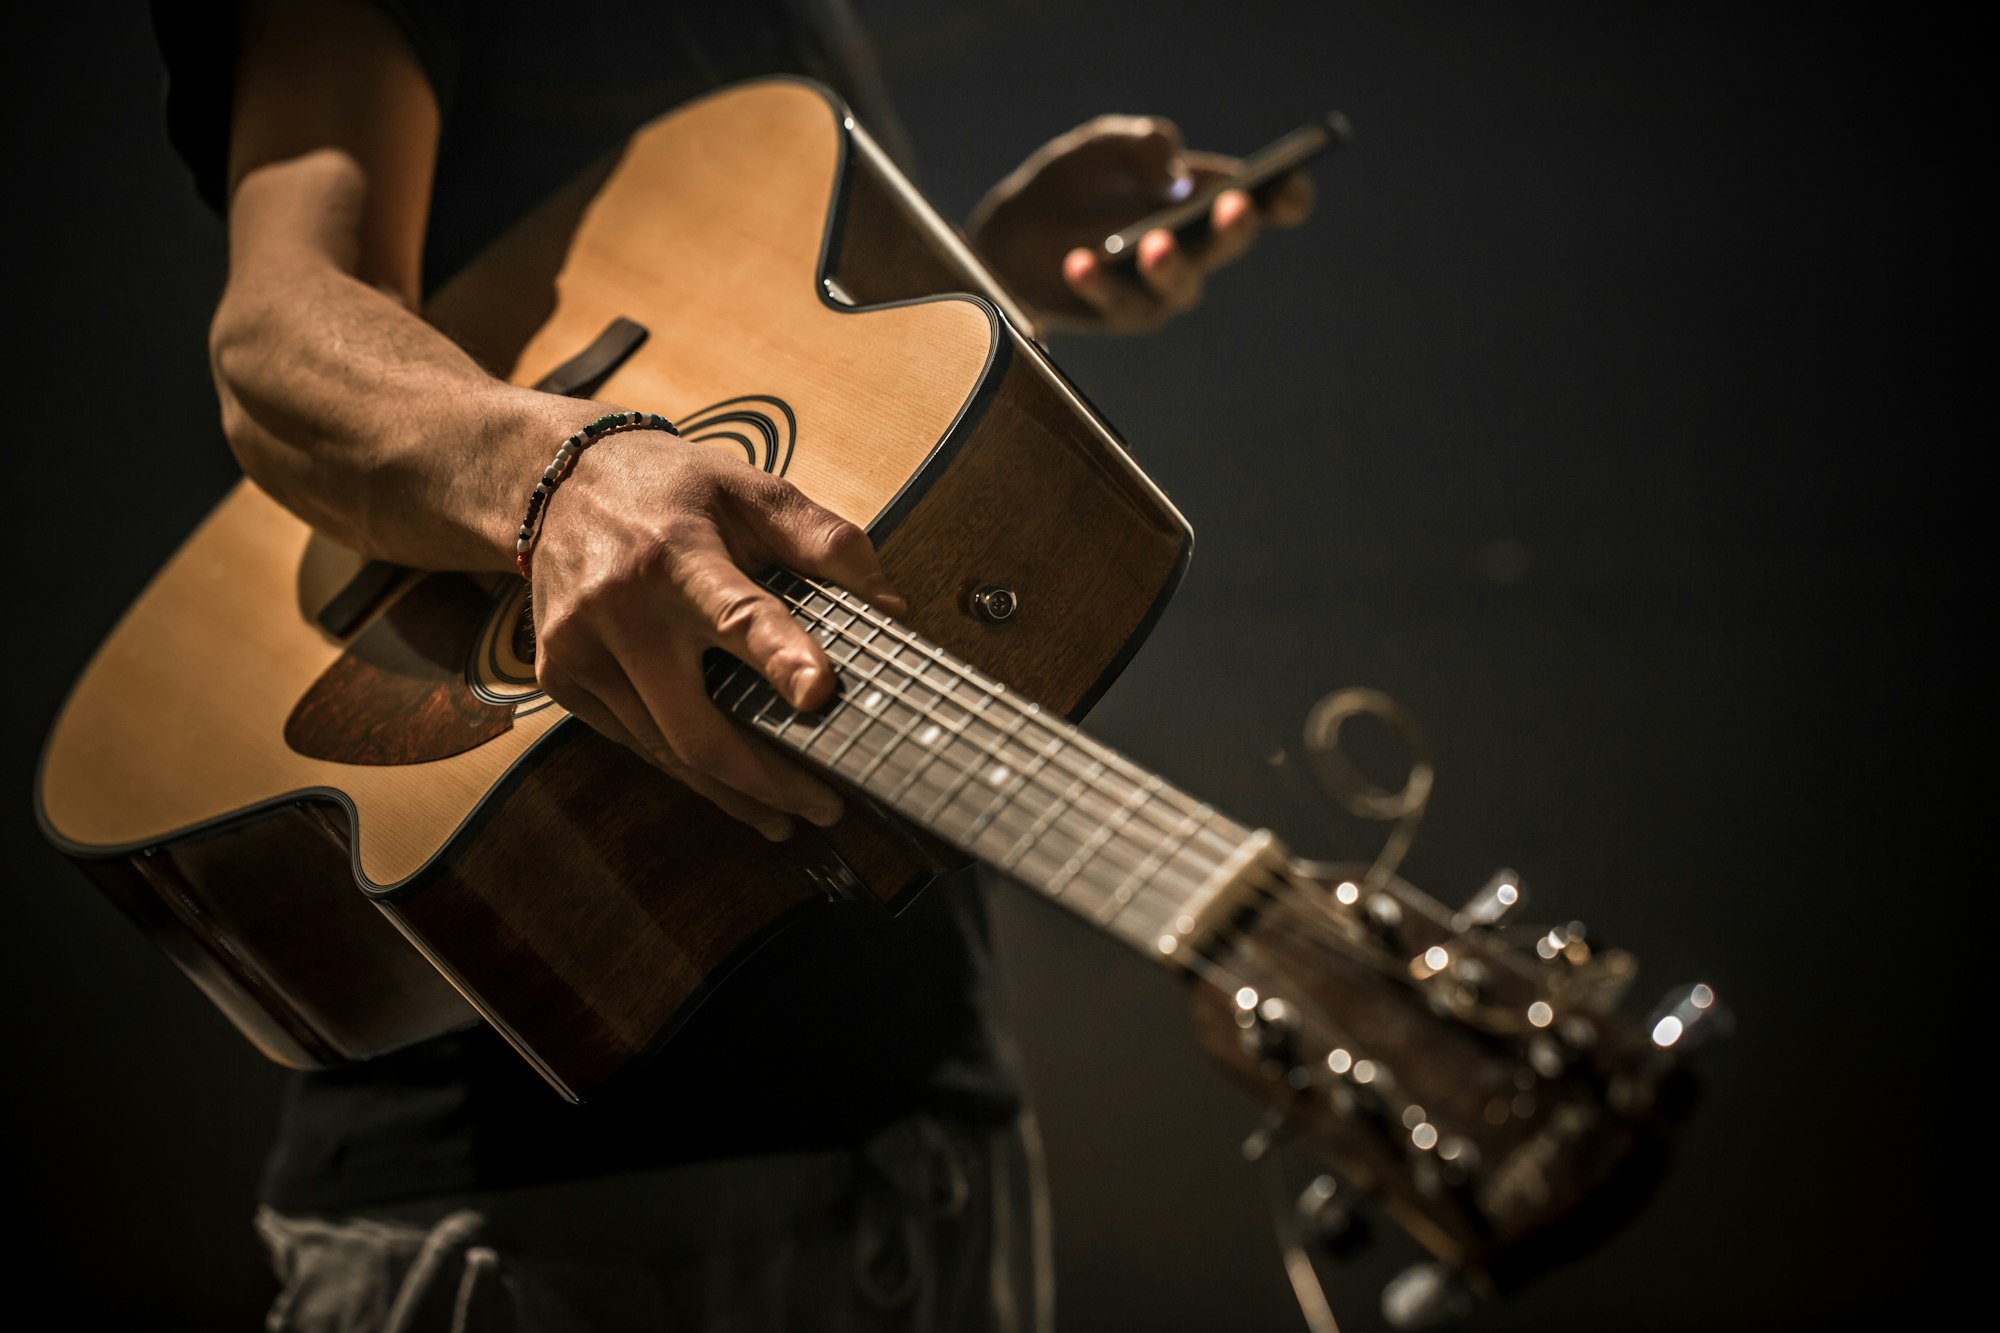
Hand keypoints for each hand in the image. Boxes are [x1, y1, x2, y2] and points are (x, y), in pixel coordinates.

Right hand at [528, 425, 904, 840]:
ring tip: (788, 814)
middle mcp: (619, 608)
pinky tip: (729, 783)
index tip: (820, 694)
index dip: (779, 656)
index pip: (735, 612)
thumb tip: (892, 609)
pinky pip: (633, 740)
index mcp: (677, 554)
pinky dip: (684, 767)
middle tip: (826, 807)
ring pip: (662, 749)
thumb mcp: (753, 489)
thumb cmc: (672, 488)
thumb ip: (826, 542)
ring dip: (730, 791)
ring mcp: (579, 650)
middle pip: (694, 723)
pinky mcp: (559, 677)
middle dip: (765, 777)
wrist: (553, 480)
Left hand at [969, 115, 1314, 333]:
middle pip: (1230, 243)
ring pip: (1182, 285)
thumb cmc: (1076, 181)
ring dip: (1171, 266)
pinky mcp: (1122, 312)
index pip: (1266, 202)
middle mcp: (1196, 245)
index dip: (1287, 196)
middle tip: (1235, 206)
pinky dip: (1100, 282)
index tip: (1287, 185)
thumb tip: (1173, 174)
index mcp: (1208, 196)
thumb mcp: (1105, 143)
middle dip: (1235, 227)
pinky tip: (1080, 260)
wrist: (1014, 230)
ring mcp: (1161, 285)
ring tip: (1155, 243)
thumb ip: (1143, 143)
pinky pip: (1119, 302)